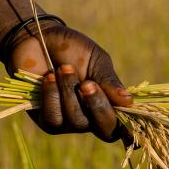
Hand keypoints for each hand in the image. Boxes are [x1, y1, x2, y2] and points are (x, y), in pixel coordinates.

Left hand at [7, 25, 132, 140]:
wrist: (39, 39)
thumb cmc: (73, 49)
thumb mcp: (97, 61)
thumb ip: (109, 82)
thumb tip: (129, 102)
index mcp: (109, 104)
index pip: (122, 127)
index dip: (128, 130)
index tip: (127, 116)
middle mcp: (91, 119)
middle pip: (103, 129)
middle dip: (96, 104)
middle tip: (87, 82)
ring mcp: (68, 123)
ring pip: (77, 122)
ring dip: (70, 93)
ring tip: (64, 68)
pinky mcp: (46, 121)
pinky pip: (54, 118)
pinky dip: (52, 96)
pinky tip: (49, 78)